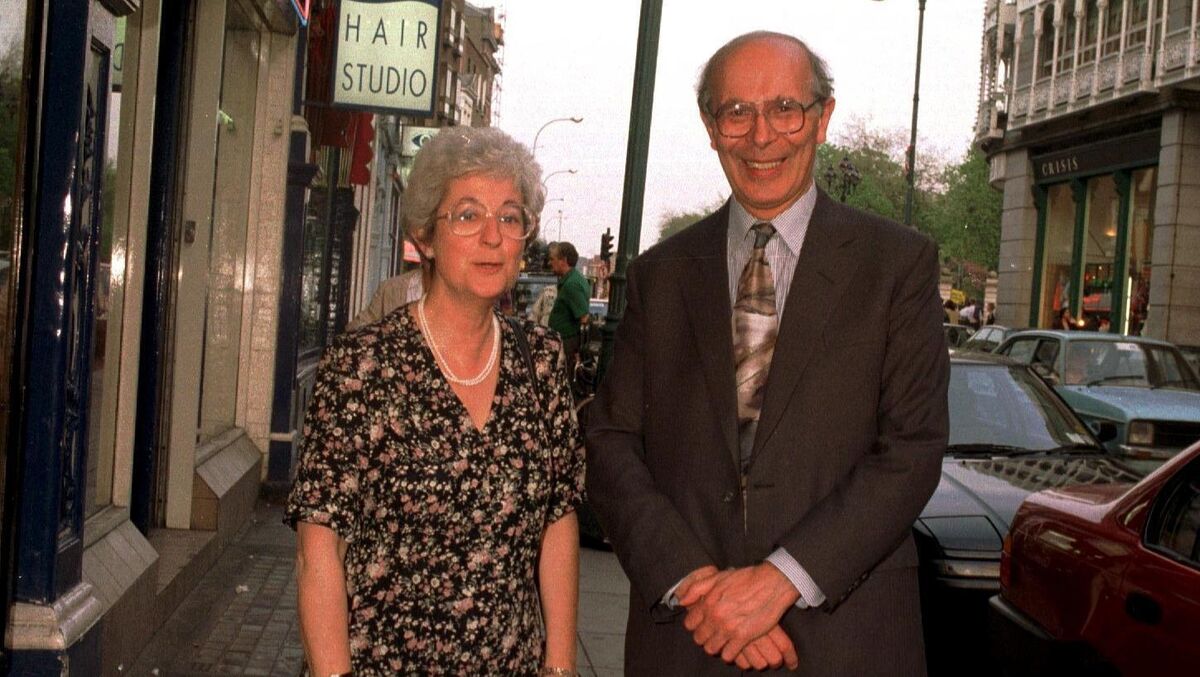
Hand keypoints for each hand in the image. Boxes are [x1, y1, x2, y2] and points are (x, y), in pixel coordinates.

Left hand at [681, 563, 798, 662]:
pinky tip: (734, 646)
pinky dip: (729, 653)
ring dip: (716, 646)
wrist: (771, 583)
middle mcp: (715, 616)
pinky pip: (728, 655)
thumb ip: (696, 588)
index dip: (695, 625)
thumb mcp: (717, 577)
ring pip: (711, 649)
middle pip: (699, 638)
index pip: (689, 624)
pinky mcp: (743, 637)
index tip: (702, 624)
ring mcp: (728, 628)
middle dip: (704, 637)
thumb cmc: (745, 578)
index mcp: (708, 602)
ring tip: (723, 641)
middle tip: (713, 633)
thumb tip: (681, 601)